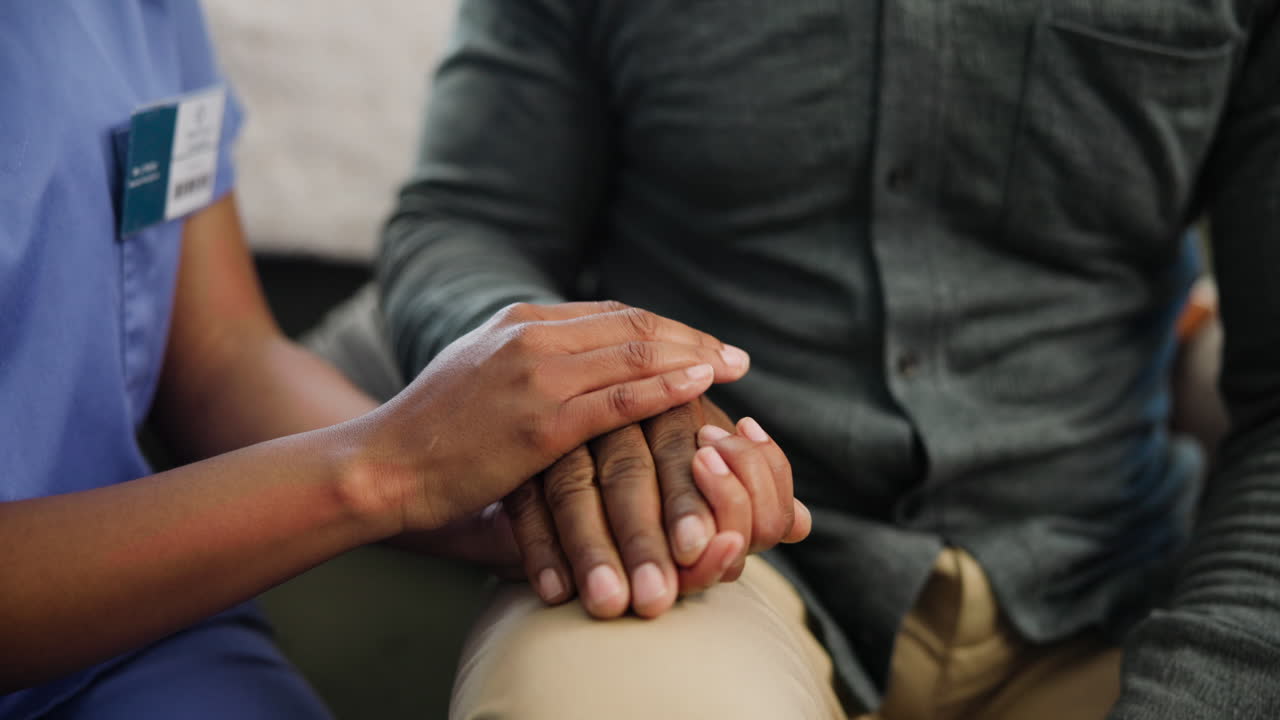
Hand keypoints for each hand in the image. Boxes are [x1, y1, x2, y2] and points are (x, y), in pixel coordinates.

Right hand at [350, 301, 750, 534]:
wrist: (383, 463)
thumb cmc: (433, 432)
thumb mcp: (480, 373)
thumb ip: (529, 360)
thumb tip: (578, 366)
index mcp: (518, 319)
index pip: (611, 313)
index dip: (664, 327)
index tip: (701, 343)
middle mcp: (531, 335)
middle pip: (633, 325)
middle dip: (691, 339)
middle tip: (736, 356)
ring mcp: (535, 375)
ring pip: (634, 354)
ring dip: (692, 358)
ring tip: (732, 369)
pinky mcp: (539, 422)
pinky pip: (619, 398)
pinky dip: (665, 388)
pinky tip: (699, 387)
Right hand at [504, 396, 809, 618]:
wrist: (517, 416)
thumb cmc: (630, 447)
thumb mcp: (689, 457)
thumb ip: (744, 492)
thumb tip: (801, 525)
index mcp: (655, 390)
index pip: (681, 442)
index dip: (691, 498)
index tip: (703, 548)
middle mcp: (605, 397)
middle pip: (629, 469)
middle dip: (646, 535)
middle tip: (659, 598)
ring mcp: (551, 419)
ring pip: (574, 488)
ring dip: (594, 550)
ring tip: (613, 605)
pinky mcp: (509, 449)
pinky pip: (521, 500)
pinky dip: (539, 548)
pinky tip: (555, 593)